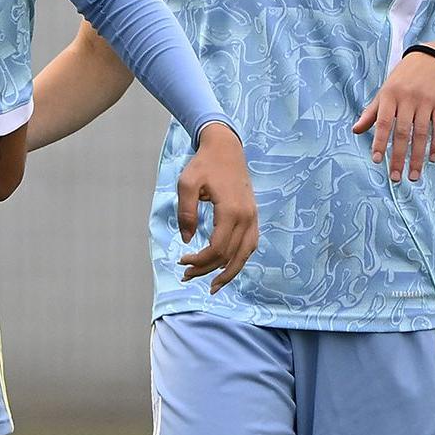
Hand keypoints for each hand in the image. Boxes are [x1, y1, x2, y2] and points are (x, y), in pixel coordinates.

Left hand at [176, 121, 258, 289]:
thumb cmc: (204, 164)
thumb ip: (186, 212)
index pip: (218, 248)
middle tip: (187, 277)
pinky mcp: (253, 216)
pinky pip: (250, 245)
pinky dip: (240, 260)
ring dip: (228, 272)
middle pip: (230, 256)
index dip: (200, 260)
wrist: (226, 148)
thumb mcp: (186, 184)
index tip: (181, 261)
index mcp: (231, 211)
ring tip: (212, 285)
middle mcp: (247, 218)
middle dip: (208, 270)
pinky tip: (227, 268)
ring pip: (245, 255)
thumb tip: (186, 239)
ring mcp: (253, 218)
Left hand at [353, 49, 434, 182]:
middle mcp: (408, 100)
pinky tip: (432, 158)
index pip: (383, 123)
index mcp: (390, 97)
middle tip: (396, 177)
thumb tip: (356, 131)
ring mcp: (426, 102)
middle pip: (403, 133)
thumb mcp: (384, 92)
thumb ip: (371, 113)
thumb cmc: (403, 78)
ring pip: (422, 134)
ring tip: (413, 175)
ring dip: (418, 157)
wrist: (432, 59)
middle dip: (399, 157)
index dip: (380, 142)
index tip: (377, 160)